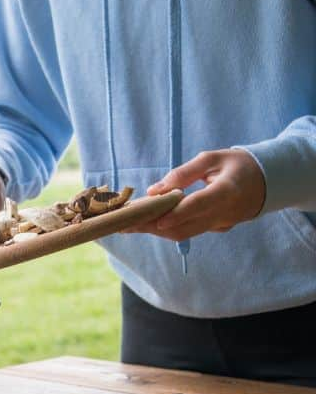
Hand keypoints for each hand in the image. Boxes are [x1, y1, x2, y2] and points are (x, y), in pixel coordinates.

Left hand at [125, 149, 265, 240]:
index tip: (155, 221)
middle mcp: (224, 214)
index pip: (199, 205)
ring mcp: (220, 225)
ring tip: (127, 224)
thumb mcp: (213, 158)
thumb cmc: (238, 165)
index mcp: (228, 191)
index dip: (177, 214)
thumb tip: (154, 190)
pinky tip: (145, 223)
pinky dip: (166, 228)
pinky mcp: (215, 229)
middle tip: (124, 224)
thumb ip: (184, 173)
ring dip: (154, 230)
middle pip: (184, 226)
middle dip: (152, 226)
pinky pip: (187, 232)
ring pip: (183, 234)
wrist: (269, 182)